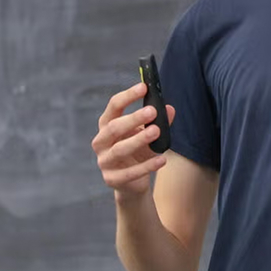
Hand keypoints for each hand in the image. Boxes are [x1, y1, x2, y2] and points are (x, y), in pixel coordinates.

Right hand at [92, 81, 175, 201]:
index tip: (144, 87)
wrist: (132, 183)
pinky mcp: (112, 179)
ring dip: (139, 139)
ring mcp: (104, 161)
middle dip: (133, 118)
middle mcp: (101, 142)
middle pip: (114, 127)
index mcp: (107, 125)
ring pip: (119, 149)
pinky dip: (147, 166)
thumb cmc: (138, 152)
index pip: (114, 106)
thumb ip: (159, 123)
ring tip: (156, 131)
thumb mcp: (149, 135)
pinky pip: (129, 173)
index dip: (128, 96)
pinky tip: (162, 160)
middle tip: (153, 111)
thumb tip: (170, 109)